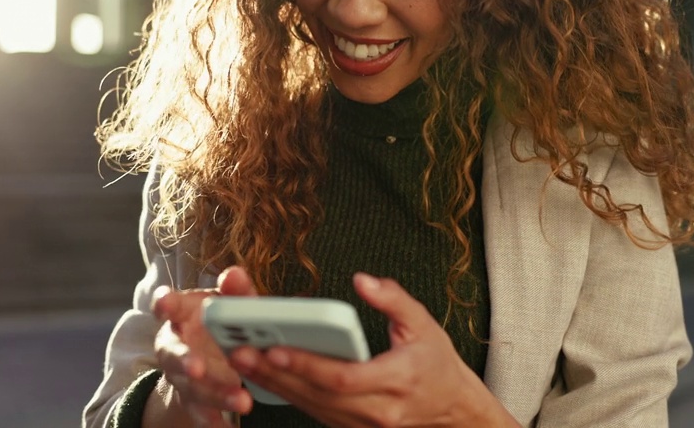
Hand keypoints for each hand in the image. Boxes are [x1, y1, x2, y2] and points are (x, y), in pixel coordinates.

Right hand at [146, 266, 256, 426]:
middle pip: (173, 353)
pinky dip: (214, 421)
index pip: (166, 305)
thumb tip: (235, 273)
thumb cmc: (221, 322)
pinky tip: (228, 426)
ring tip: (242, 401)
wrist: (212, 358)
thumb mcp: (231, 304)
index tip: (165, 303)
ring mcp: (181, 376)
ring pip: (192, 387)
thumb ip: (236, 291)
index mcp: (181, 314)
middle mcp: (174, 345)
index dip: (164, 303)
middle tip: (198, 367)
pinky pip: (200, 413)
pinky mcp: (192, 401)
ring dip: (214, 394)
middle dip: (184, 360)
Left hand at [228, 273, 519, 427]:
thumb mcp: (424, 325)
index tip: (275, 349)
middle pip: (317, 395)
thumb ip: (394, 300)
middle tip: (241, 352)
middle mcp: (377, 410)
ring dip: (275, 386)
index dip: (306, 365)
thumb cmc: (436, 364)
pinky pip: (316, 412)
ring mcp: (363, 425)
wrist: (453, 411)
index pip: (342, 377)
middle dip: (276, 375)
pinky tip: (265, 377)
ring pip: (312, 407)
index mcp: (396, 380)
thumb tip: (362, 280)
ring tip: (242, 362)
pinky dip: (290, 395)